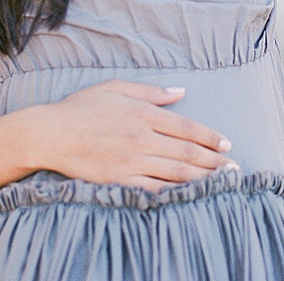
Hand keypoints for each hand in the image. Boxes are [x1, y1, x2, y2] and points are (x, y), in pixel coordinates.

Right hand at [39, 79, 235, 191]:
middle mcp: (142, 138)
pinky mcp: (120, 180)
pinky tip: (190, 195)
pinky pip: (153, 189)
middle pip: (187, 152)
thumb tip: (180, 92)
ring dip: (203, 178)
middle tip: (234, 167)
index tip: (226, 144)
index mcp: (143, 114)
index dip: (210, 136)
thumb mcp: (117, 88)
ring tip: (222, 182)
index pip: (187, 127)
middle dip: (214, 161)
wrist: (49, 134)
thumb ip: (151, 91)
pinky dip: (175, 192)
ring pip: (176, 172)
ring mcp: (131, 161)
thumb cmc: (81, 107)